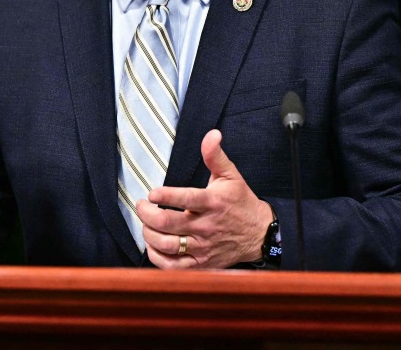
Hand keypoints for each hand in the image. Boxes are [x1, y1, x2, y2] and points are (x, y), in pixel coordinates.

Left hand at [137, 129, 270, 268]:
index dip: (165, 196)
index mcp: (212, 203)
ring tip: (146, 223)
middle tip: (142, 205)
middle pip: (167, 223)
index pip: (185, 199)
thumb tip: (211, 134)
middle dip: (147, 214)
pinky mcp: (200, 263)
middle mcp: (205, 227)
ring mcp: (202, 247)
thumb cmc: (240, 203)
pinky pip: (172, 266)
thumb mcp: (231, 175)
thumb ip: (215, 155)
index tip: (152, 193)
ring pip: (166, 245)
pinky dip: (156, 256)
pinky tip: (153, 244)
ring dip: (149, 233)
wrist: (259, 234)